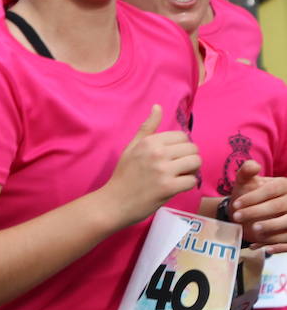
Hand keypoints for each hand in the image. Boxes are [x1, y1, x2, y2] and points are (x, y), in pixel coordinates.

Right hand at [99, 104, 198, 226]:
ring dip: (191, 171)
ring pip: (195, 163)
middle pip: (192, 149)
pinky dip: (186, 185)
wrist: (114, 202)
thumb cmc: (123, 175)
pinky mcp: (168, 188)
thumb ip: (147, 128)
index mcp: (149, 142)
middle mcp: (157, 153)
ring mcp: (163, 171)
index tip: (172, 157)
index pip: (182, 136)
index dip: (181, 147)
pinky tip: (175, 187)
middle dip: (189, 159)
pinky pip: (192, 181)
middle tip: (177, 169)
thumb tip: (157, 106)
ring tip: (178, 176)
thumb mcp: (131, 148)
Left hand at [226, 160, 286, 249]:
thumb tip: (252, 166)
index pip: (273, 189)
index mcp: (284, 185)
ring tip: (254, 231)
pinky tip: (263, 248)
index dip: (254, 196)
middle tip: (238, 217)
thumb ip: (246, 172)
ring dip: (272, 228)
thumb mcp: (246, 183)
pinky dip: (278, 246)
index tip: (235, 204)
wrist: (248, 212)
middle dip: (258, 211)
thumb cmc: (248, 195)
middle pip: (280, 205)